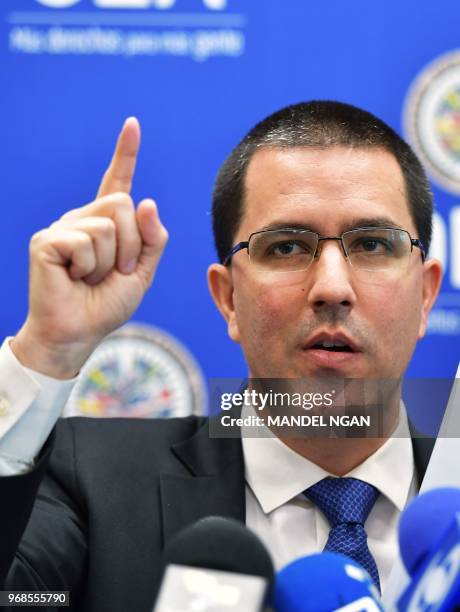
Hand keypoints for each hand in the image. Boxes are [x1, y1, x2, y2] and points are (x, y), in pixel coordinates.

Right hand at [11, 118, 167, 378]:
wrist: (79, 332)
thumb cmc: (106, 304)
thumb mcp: (141, 273)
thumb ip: (152, 239)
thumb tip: (148, 201)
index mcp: (106, 224)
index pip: (118, 183)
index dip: (125, 155)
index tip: (132, 125)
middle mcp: (83, 218)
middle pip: (125, 205)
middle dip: (130, 245)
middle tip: (113, 272)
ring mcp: (63, 227)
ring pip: (109, 224)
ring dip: (110, 260)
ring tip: (91, 278)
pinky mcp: (47, 240)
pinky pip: (86, 240)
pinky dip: (89, 267)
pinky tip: (73, 278)